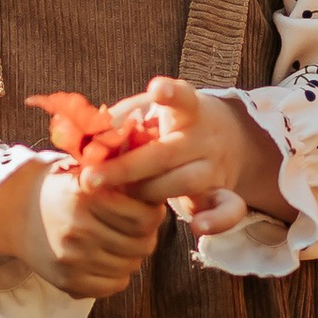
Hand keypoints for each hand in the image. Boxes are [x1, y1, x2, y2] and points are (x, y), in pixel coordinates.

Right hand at [0, 156, 163, 298]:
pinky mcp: (67, 280)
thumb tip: (160, 192)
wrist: (15, 213)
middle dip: (146, 238)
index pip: (144, 219)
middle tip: (139, 230)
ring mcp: (72, 258)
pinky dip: (118, 276)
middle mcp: (79, 229)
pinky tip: (108, 261)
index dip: (155, 216)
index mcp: (87, 198)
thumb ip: (120, 182)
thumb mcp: (87, 175)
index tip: (151, 211)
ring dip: (132, 257)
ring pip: (130, 267)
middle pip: (141, 245)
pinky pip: (113, 286)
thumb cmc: (61, 189)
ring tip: (121, 244)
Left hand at [82, 76, 286, 239]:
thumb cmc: (168, 125)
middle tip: (90, 179)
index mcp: (188, 110)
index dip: (171, 94)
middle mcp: (204, 137)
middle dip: (126, 168)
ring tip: (121, 196)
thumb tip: (88, 138)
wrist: (222, 139)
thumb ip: (118, 120)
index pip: (183, 98)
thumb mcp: (147, 111)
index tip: (158, 90)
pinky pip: (229, 209)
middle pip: (168, 152)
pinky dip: (217, 221)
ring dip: (148, 192)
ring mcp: (215, 165)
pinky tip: (198, 227)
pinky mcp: (222, 192)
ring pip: (186, 181)